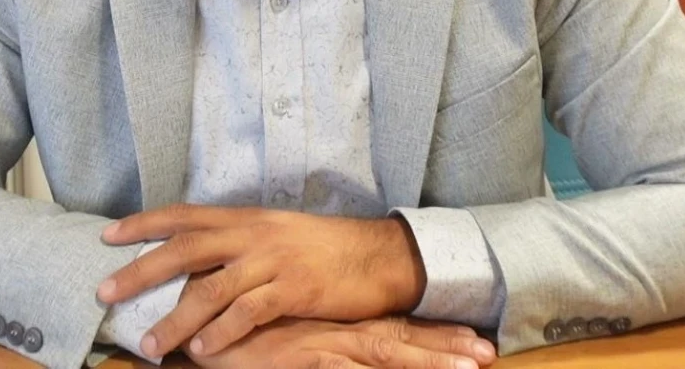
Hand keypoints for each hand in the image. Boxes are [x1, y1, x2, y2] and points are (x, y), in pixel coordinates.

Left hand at [97, 204, 426, 357]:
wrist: (376, 254)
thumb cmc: (321, 247)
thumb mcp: (274, 234)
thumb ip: (235, 244)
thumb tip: (192, 262)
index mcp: (244, 218)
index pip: (183, 215)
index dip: (143, 224)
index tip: (108, 237)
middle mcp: (252, 234)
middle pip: (184, 248)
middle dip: (140, 271)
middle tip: (105, 291)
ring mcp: (272, 261)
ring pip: (210, 288)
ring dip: (176, 319)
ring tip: (150, 344)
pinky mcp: (293, 290)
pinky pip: (248, 313)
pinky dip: (222, 333)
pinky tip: (202, 352)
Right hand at [186, 316, 495, 368]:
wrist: (196, 322)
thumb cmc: (236, 328)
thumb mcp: (280, 331)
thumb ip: (310, 335)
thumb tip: (335, 343)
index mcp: (334, 323)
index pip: (395, 328)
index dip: (436, 335)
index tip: (477, 340)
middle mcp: (335, 332)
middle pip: (400, 340)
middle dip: (446, 350)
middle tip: (488, 355)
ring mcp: (321, 346)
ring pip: (386, 356)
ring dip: (429, 362)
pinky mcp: (301, 360)